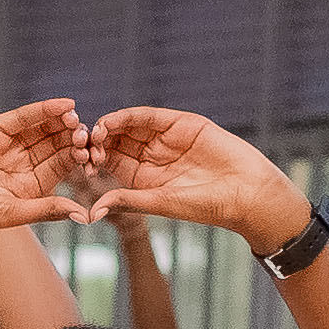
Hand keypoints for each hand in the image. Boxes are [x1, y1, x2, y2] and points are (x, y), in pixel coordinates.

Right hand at [0, 98, 93, 238]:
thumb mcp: (11, 212)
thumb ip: (46, 209)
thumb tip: (83, 215)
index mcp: (29, 186)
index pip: (60, 167)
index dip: (77, 159)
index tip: (93, 155)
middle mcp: (20, 164)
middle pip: (54, 145)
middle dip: (71, 138)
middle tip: (87, 131)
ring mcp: (6, 145)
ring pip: (41, 129)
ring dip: (60, 122)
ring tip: (76, 116)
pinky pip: (21, 118)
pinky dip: (42, 110)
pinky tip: (63, 105)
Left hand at [80, 105, 313, 249]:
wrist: (246, 192)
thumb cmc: (206, 206)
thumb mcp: (161, 202)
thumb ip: (127, 200)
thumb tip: (91, 212)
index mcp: (143, 177)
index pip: (111, 162)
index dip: (94, 159)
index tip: (81, 162)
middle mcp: (152, 155)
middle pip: (116, 140)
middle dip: (98, 140)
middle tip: (82, 142)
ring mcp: (166, 138)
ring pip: (129, 127)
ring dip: (110, 126)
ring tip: (95, 132)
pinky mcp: (181, 123)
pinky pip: (150, 116)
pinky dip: (129, 116)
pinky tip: (113, 120)